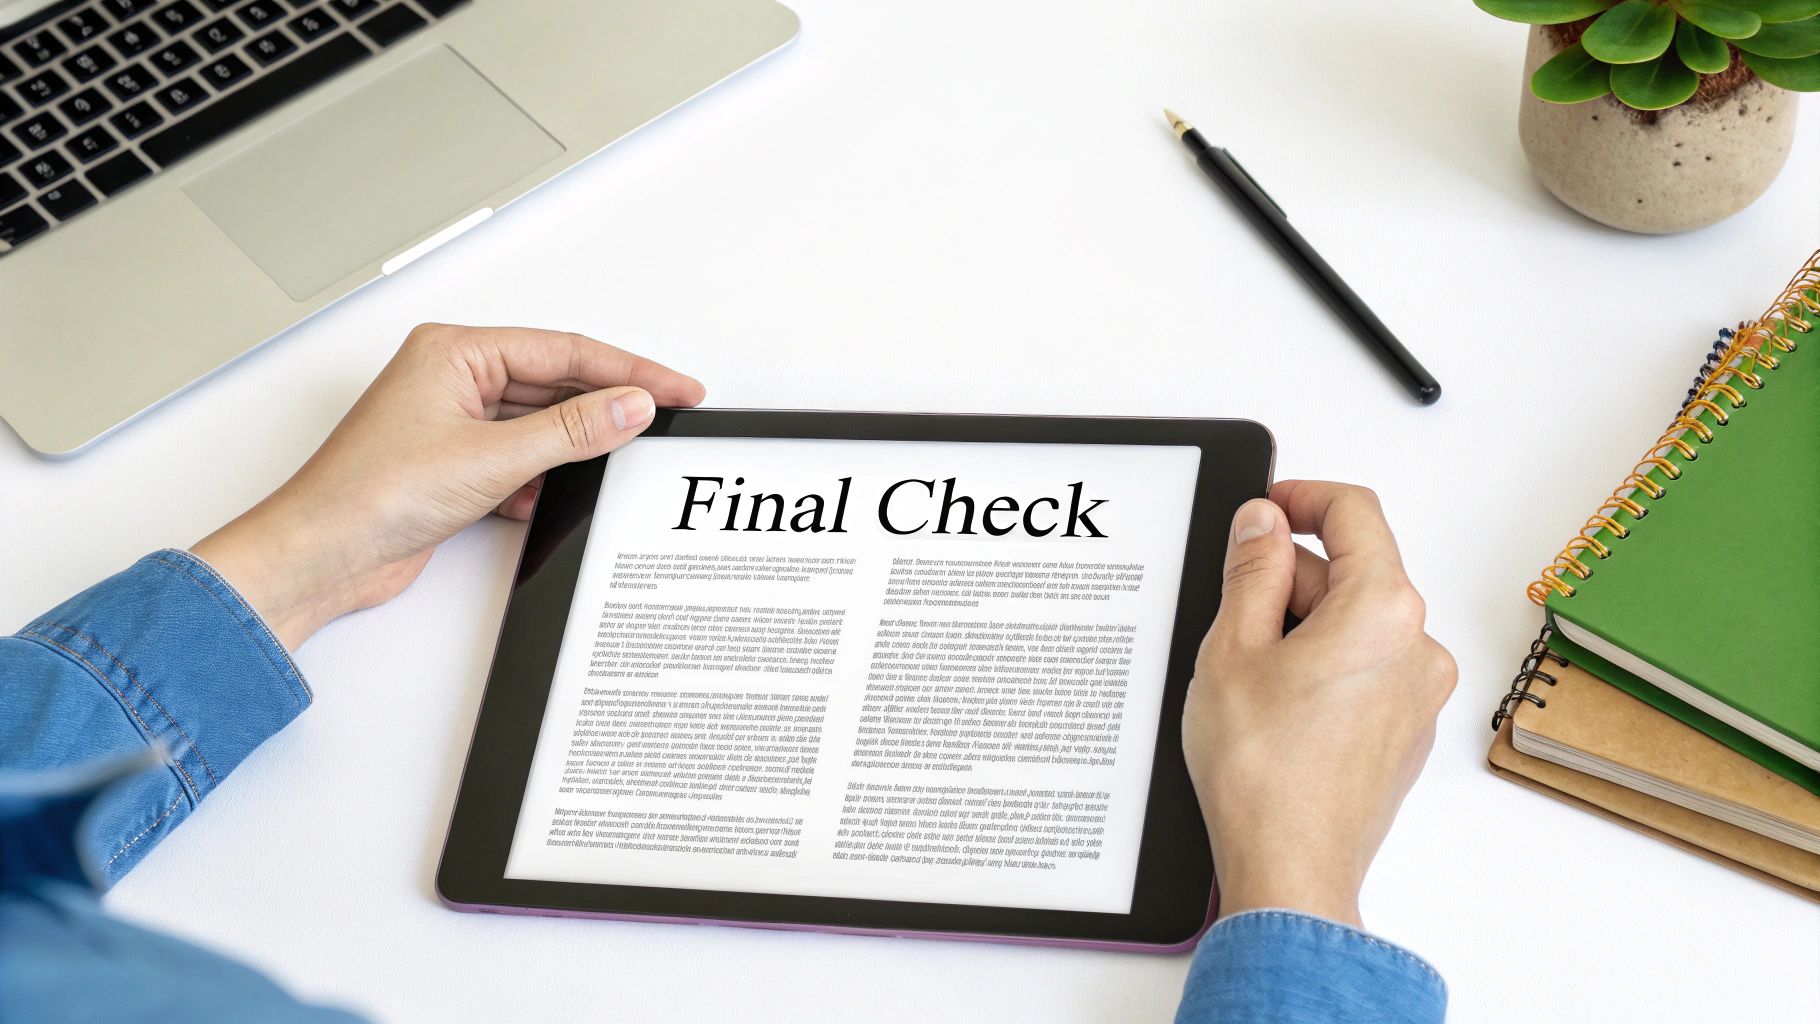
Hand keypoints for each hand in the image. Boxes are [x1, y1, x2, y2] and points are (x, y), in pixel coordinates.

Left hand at [191, 324, 704, 649]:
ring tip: (613, 457)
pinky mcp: (451, 467)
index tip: (675, 387)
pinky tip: (547, 494)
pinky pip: (518, 460)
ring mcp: (450, 424)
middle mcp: (450, 380)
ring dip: (569, 448)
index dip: (627, 371)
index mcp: (453, 351)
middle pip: (553, 384)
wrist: (321, 555)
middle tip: (664, 416)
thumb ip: (572, 431)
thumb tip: (629, 406)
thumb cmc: (369, 493)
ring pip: (537, 426)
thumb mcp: (493, 457)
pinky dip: (539, 478)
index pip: (563, 351)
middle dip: (603, 408)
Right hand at [1182, 481, 1455, 927]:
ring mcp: (1419, 694)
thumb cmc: (1264, 773)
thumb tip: (1262, 523)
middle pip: (1353, 572)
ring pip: (1356, 624)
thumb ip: (1252, 568)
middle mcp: (1418, 647)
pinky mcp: (1406, 731)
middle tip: (1231, 617)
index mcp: (1384, 610)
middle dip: (1289, 579)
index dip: (1303, 496)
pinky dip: (1323, 668)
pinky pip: (1366, 670)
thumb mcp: (1232, 647)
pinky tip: (1275, 708)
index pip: (1354, 512)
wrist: (1290, 867)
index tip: (1268, 505)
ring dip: (1302, 629)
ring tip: (1247, 679)